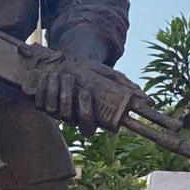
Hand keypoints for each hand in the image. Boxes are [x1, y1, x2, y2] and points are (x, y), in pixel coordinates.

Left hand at [32, 57, 146, 135]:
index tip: (87, 94)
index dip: (87, 116)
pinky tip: (47, 76)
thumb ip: (128, 88)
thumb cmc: (95, 72)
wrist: (72, 61)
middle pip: (70, 118)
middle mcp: (73, 117)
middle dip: (69, 99)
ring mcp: (57, 111)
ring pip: (54, 110)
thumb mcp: (112, 76)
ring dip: (55, 91)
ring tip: (59, 74)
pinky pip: (40, 102)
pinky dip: (42, 89)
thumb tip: (149, 102)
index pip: (89, 128)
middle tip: (71, 80)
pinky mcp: (43, 103)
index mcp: (90, 116)